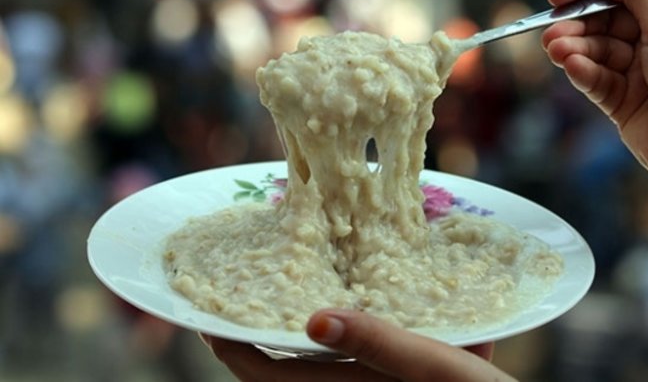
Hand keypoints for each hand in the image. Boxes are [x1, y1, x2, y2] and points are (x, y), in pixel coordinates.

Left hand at [202, 309, 515, 381]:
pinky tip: (382, 301)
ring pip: (323, 364)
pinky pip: (363, 361)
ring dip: (306, 332)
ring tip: (299, 285)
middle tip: (249, 286)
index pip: (262, 375)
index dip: (227, 345)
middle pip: (284, 370)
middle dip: (261, 333)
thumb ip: (377, 344)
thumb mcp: (434, 370)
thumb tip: (311, 320)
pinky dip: (359, 333)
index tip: (202, 308)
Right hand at [541, 0, 647, 198]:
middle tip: (552, 30)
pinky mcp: (623, 100)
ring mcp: (640, 69)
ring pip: (594, 48)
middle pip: (605, 16)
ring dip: (573, 47)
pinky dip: (581, 71)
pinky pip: (594, 78)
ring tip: (556, 50)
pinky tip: (572, 67)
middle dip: (577, 21)